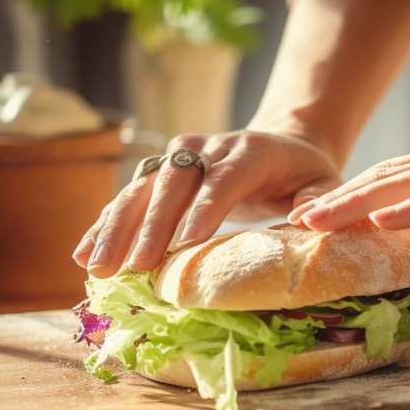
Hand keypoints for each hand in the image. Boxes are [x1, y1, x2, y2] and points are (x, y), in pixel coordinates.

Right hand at [74, 130, 339, 277]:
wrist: (281, 142)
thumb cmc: (305, 175)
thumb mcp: (326, 183)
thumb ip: (320, 201)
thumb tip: (304, 221)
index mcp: (251, 150)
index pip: (223, 178)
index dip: (203, 209)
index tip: (184, 244)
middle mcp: (208, 147)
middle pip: (174, 183)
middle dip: (153, 226)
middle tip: (138, 266)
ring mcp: (179, 155)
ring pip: (143, 189)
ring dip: (117, 229)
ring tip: (98, 268)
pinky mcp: (160, 169)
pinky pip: (129, 197)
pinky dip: (105, 226)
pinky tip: (83, 255)